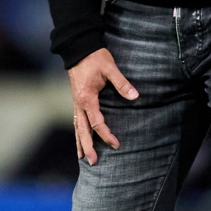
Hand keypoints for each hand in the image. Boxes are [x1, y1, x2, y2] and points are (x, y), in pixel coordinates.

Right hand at [68, 47, 138, 165]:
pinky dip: (78, 132)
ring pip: (76, 127)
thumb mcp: (110, 68)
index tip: (116, 144)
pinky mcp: (76, 100)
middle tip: (93, 162)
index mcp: (87, 98)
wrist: (79, 48)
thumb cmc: (95, 58)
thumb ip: (122, 83)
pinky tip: (80, 139)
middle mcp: (78, 103)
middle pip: (82, 130)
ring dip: (80, 142)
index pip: (97, 122)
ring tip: (82, 158)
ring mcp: (75, 102)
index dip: (106, 135)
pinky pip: (76, 120)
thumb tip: (135, 96)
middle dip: (87, 147)